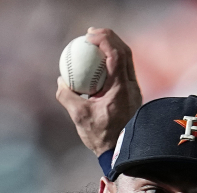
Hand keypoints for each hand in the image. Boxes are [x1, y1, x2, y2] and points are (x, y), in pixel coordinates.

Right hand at [55, 27, 142, 155]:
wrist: (121, 153)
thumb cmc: (101, 137)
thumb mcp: (79, 116)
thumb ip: (67, 96)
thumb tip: (61, 81)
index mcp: (121, 89)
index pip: (116, 55)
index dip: (104, 39)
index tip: (88, 35)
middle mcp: (132, 87)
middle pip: (125, 52)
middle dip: (109, 37)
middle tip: (91, 34)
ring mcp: (135, 91)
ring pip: (127, 62)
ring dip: (112, 49)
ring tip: (95, 45)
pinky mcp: (133, 96)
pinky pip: (124, 72)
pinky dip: (113, 63)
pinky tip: (98, 65)